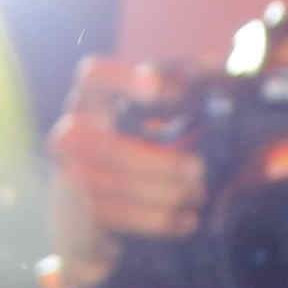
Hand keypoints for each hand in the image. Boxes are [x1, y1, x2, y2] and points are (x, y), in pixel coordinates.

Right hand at [49, 57, 201, 269]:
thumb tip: (218, 67)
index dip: (124, 80)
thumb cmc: (146, 154)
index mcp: (91, 101)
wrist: (105, 220)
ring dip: (164, 192)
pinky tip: (188, 221)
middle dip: (159, 163)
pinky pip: (118, 215)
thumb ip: (190, 90)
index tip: (169, 92)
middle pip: (108, 147)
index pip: (93, 78)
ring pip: (114, 184)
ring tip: (198, 194)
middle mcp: (70, 134)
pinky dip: (158, 220)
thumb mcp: (169, 117)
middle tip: (199, 169)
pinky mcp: (78, 214)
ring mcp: (69, 174)